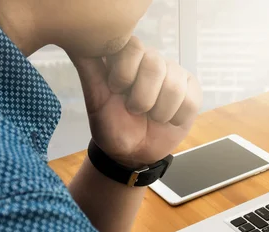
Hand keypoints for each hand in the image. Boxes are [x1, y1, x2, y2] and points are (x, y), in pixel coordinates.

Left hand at [71, 37, 201, 167]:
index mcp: (129, 57)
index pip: (133, 47)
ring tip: (152, 117)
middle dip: (142, 98)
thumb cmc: (112, 124)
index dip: (125, 73)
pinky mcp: (192, 91)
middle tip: (135, 110)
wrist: (132, 152)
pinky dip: (176, 118)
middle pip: (156, 65)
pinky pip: (191, 101)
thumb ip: (89, 68)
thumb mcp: (96, 98)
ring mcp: (175, 75)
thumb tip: (75, 41)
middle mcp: (153, 60)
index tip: (117, 91)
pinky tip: (168, 120)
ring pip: (174, 86)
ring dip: (160, 111)